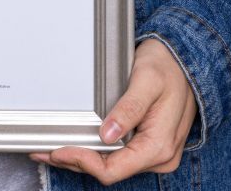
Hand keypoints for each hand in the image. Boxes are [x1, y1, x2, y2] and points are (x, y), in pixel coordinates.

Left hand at [30, 38, 196, 184]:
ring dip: (83, 158)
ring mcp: (154, 153)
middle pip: (109, 171)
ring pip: (112, 165)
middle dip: (76, 161)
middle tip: (44, 151)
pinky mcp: (149, 146)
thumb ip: (129, 108)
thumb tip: (107, 135)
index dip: (82, 161)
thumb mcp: (147, 80)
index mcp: (159, 145)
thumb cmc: (168, 66)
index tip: (58, 150)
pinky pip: (119, 156)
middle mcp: (159, 156)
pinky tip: (78, 143)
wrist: (186, 60)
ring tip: (53, 148)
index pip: (113, 169)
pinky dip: (96, 152)